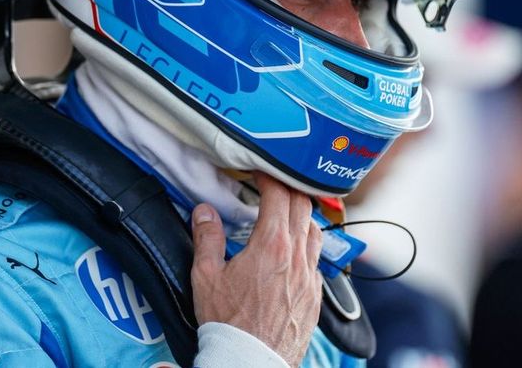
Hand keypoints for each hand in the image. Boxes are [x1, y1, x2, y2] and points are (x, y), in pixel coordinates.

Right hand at [191, 171, 323, 366]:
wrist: (250, 360)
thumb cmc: (229, 323)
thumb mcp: (206, 277)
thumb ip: (207, 238)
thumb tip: (204, 212)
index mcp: (271, 246)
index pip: (279, 195)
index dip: (268, 177)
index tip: (258, 172)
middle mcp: (298, 257)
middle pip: (303, 206)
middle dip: (288, 188)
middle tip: (272, 185)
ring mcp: (310, 276)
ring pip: (316, 230)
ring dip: (302, 216)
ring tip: (286, 214)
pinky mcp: (315, 295)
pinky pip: (317, 259)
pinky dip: (307, 245)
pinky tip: (293, 252)